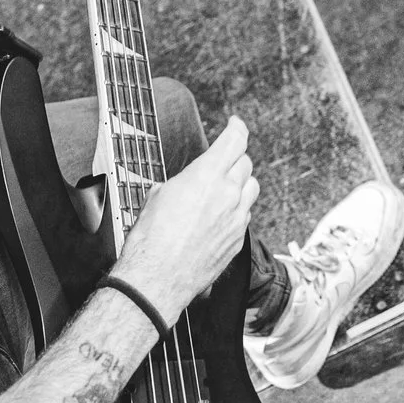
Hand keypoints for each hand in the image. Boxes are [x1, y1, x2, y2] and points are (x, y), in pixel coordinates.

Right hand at [113, 118, 256, 316]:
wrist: (157, 278)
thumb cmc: (151, 239)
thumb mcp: (157, 196)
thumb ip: (182, 183)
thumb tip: (184, 187)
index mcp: (207, 175)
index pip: (235, 141)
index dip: (237, 128)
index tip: (236, 124)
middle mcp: (228, 194)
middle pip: (246, 163)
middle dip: (235, 158)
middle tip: (224, 160)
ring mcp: (236, 218)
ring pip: (252, 189)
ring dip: (241, 183)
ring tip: (226, 187)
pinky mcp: (238, 240)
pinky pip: (245, 216)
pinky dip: (237, 210)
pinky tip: (221, 216)